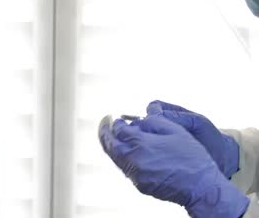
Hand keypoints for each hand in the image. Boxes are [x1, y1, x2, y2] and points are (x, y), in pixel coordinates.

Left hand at [99, 115, 248, 217]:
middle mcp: (133, 159)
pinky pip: (125, 168)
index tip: (116, 118)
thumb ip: (153, 122)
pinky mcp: (139, 184)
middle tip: (104, 124)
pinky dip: (122, 158)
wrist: (200, 187)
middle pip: (110, 145)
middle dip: (105, 133)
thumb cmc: (192, 157)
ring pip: (115, 157)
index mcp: (141, 143)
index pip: (119, 130)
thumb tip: (138, 119)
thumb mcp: (175, 130)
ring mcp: (135, 174)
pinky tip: (126, 152)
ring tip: (112, 137)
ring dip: (112, 146)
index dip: (116, 122)